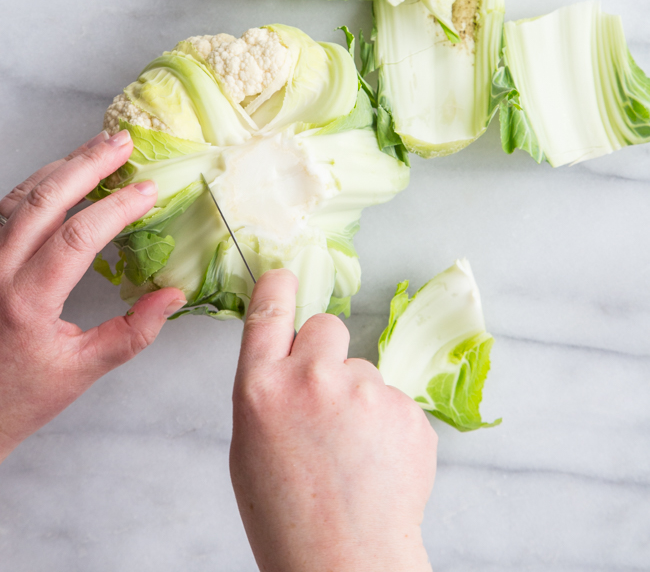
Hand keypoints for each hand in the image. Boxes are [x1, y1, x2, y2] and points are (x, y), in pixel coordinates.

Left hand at [0, 130, 185, 461]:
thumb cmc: (22, 395)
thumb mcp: (82, 372)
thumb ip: (132, 334)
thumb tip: (173, 295)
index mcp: (26, 303)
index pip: (76, 238)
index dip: (117, 207)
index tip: (149, 190)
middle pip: (44, 200)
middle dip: (88, 165)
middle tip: (124, 143)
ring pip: (21, 197)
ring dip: (63, 166)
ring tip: (100, 147)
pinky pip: (6, 207)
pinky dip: (39, 183)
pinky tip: (64, 172)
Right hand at [230, 270, 436, 571]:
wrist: (345, 566)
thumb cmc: (288, 517)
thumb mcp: (250, 448)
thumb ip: (268, 392)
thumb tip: (288, 360)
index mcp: (262, 389)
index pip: (270, 310)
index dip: (280, 286)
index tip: (286, 276)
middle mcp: (313, 379)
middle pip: (327, 326)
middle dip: (327, 351)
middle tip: (327, 398)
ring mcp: (366, 391)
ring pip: (364, 370)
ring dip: (360, 398)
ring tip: (353, 454)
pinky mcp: (407, 410)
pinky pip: (395, 401)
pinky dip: (389, 426)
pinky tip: (378, 464)